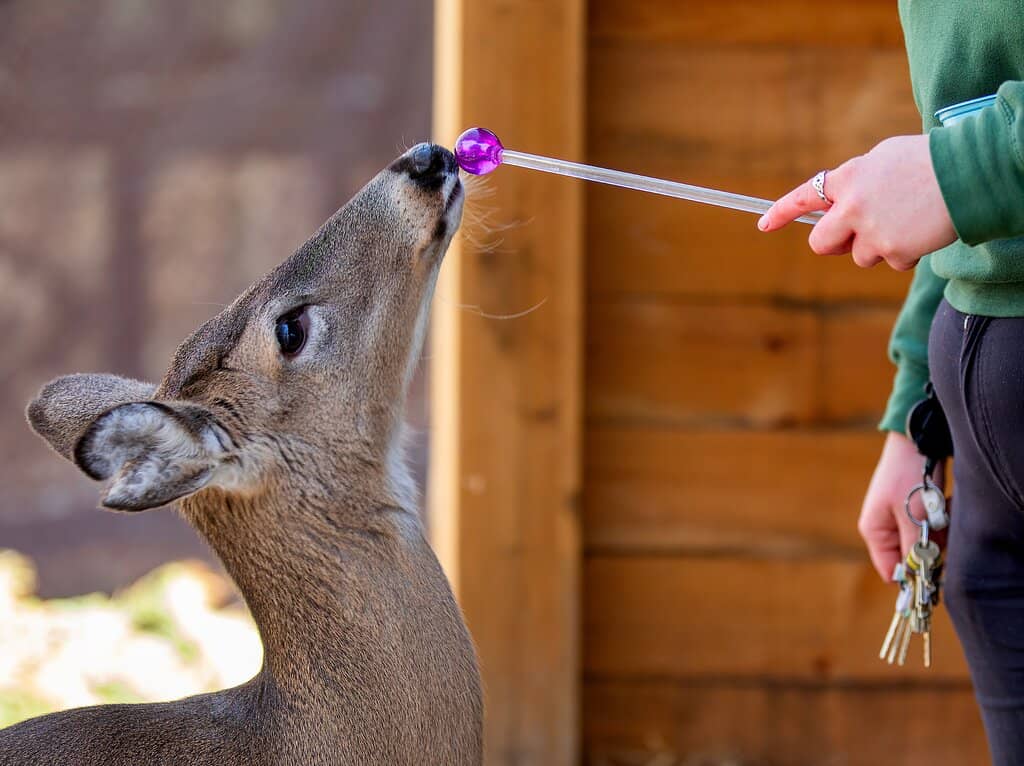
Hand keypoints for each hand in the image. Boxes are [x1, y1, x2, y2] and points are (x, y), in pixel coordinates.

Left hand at [758, 135, 956, 270]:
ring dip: (877, 247)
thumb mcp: (884, 159)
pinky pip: (891, 263)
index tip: (763, 224)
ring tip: (905, 222)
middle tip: (855, 236)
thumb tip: (841, 206)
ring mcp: (870, 231)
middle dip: (834, 245)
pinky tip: (921, 231)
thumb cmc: (928, 161)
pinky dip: (905, 253)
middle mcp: (851, 206)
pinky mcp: (892, 251)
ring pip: (860, 256)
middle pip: (821, 244)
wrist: (966, 173)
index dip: (780, 213)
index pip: (803, 197)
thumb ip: (857, 182)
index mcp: (848, 177)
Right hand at [859, 431, 944, 580]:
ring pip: (925, 541)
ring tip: (942, 509)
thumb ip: (912, 549)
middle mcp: (885, 527)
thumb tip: (913, 577)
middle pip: (912, 556)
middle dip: (931, 547)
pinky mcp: (914, 509)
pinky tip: (944, 503)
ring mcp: (900, 518)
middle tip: (939, 528)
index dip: (913, 575)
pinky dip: (942, 520)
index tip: (935, 573)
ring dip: (939, 531)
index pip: (891, 569)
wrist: (917, 440)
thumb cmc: (908, 477)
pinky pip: (932, 527)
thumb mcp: (912, 517)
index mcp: (874, 531)